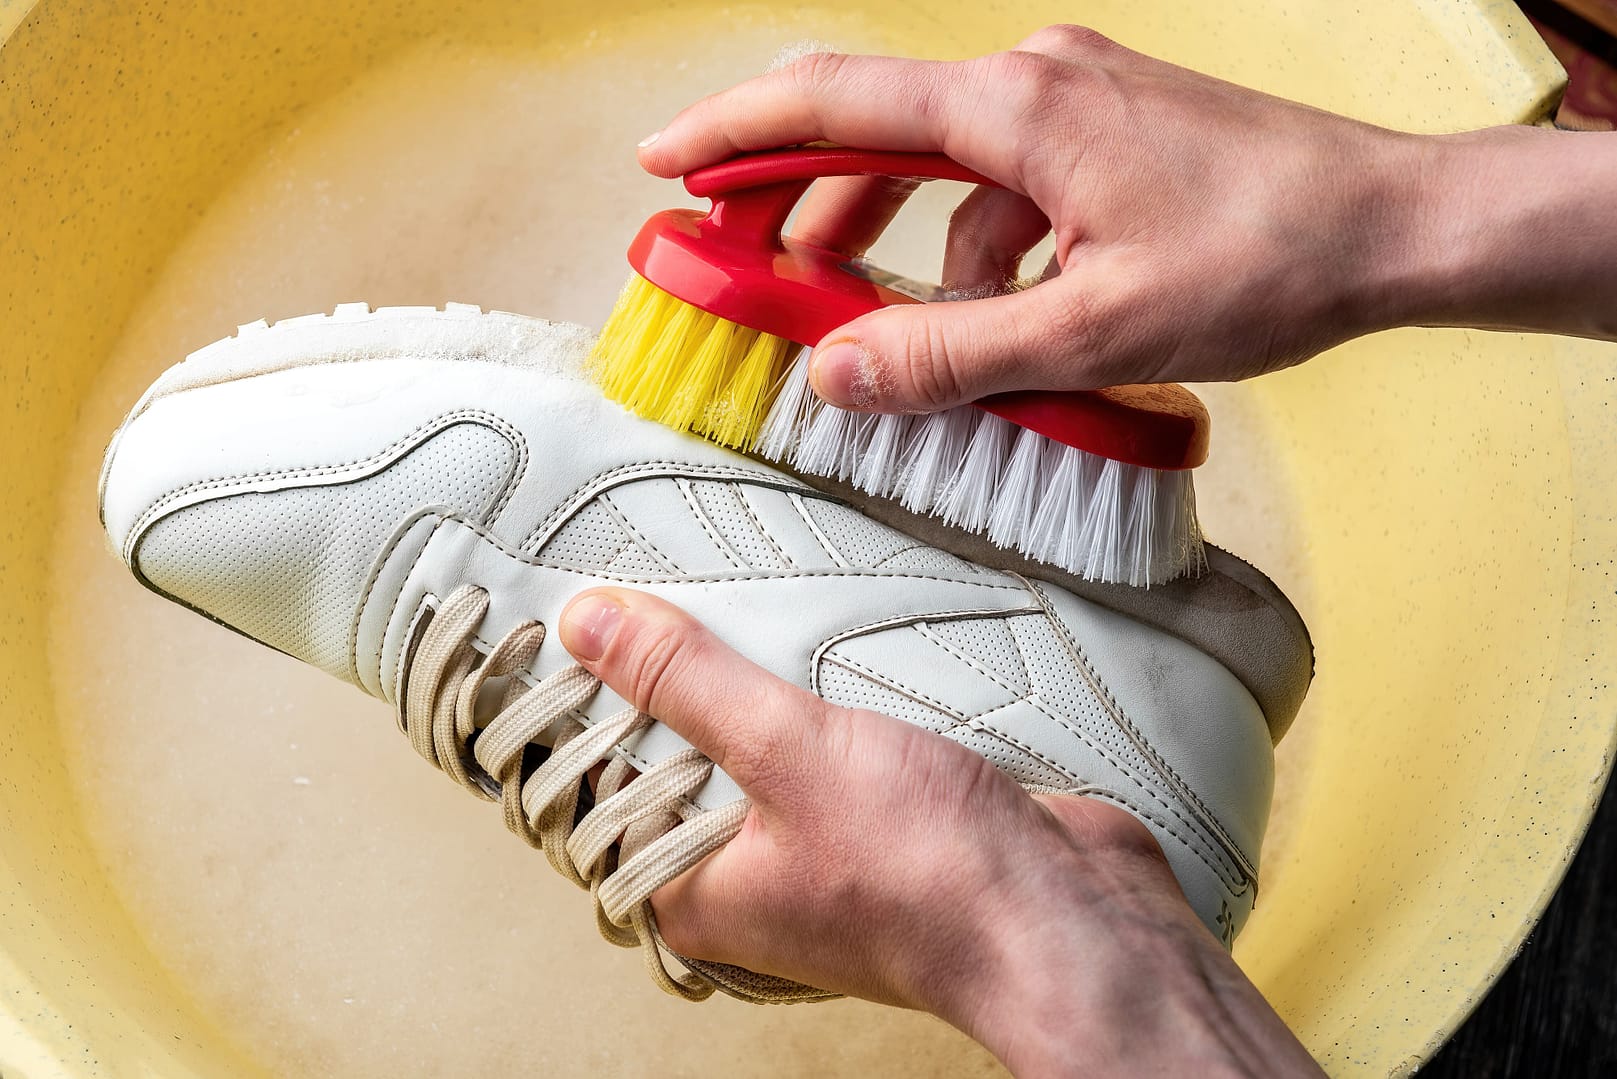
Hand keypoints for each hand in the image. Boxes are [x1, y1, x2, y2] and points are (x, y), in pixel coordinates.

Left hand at [559, 587, 1322, 1077]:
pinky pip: (821, 752)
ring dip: (750, 688)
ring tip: (732, 605)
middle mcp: (747, 882)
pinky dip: (816, 703)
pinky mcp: (879, 826)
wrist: (1070, 921)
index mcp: (695, 890)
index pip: (598, 793)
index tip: (572, 629)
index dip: (580, 711)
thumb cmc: (931, 874)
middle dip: (672, 684)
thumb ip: (689, 684)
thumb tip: (594, 627)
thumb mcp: (788, 753)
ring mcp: (816, 856)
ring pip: (754, 754)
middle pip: (677, 765)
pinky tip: (819, 648)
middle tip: (653, 594)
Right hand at [638, 27, 1616, 411]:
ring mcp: (1077, 102)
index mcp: (1016, 110)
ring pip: (939, 162)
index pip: (834, 102)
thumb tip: (836, 374)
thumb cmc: (1264, 261)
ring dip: (889, 232)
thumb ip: (949, 354)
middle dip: (799, 192)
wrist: (1394, 229)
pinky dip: (970, 244)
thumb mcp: (1090, 331)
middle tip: (740, 253)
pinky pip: (1004, 183)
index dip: (734, 134)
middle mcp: (1036, 83)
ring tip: (854, 309)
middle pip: (875, 125)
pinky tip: (987, 313)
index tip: (666, 165)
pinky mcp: (1107, 135)